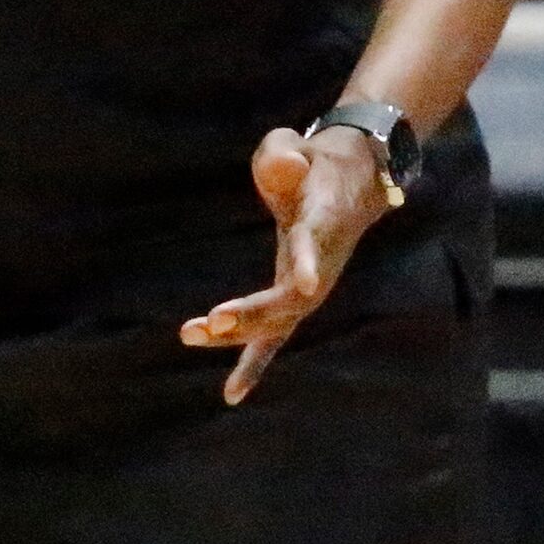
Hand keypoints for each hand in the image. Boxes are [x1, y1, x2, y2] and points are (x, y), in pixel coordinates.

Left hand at [179, 125, 390, 403]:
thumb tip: (284, 166)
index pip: (315, 245)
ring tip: (190, 333)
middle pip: (293, 298)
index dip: (308, 264)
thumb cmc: (312, 164)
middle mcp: (322, 264)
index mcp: (323, 222)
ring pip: (280, 322)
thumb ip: (285, 155)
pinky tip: (232, 394)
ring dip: (240, 334)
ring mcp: (311, 287)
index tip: (303, 286)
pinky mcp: (296, 299)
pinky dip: (254, 363)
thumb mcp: (297, 148)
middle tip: (211, 320)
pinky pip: (275, 337)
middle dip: (255, 313)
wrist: (352, 183)